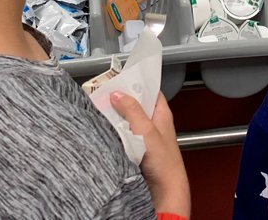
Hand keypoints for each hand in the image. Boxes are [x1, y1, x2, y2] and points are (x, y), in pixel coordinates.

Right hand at [111, 91, 189, 218]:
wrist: (164, 189)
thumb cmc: (164, 162)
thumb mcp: (146, 130)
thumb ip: (132, 110)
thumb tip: (117, 94)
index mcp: (161, 112)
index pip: (148, 88)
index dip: (135, 82)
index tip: (118, 78)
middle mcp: (153, 121)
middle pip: (135, 103)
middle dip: (121, 99)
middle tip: (105, 94)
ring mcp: (144, 134)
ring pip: (127, 119)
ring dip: (117, 116)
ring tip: (103, 110)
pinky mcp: (136, 147)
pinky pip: (123, 134)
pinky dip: (115, 131)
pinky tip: (107, 130)